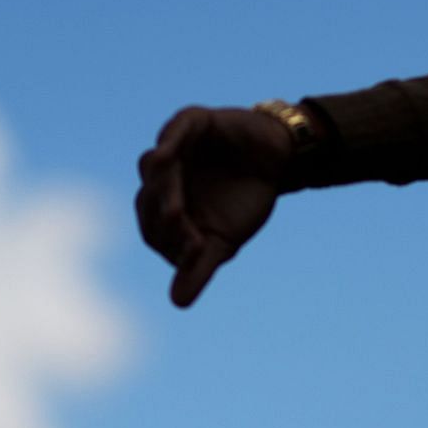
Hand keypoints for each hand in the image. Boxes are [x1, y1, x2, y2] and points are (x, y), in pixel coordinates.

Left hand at [135, 106, 291, 306]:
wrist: (277, 162)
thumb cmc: (244, 202)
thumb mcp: (224, 241)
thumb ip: (199, 267)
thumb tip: (178, 304)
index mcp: (163, 211)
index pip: (153, 230)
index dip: (171, 241)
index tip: (200, 249)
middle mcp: (160, 181)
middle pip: (150, 199)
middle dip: (164, 213)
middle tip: (180, 221)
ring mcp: (171, 151)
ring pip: (155, 168)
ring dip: (162, 182)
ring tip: (175, 202)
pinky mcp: (188, 123)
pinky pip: (175, 131)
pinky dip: (171, 140)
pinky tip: (169, 152)